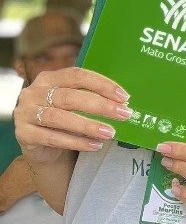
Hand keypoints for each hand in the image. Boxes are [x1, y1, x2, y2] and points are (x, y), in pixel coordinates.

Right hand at [13, 68, 130, 164]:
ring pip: (59, 118)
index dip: (101, 84)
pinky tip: (95, 145)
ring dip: (88, 125)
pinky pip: (52, 138)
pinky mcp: (23, 134)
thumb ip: (91, 98)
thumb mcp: (75, 105)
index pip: (76, 75)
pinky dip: (76, 142)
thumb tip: (123, 103)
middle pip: (69, 97)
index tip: (124, 97)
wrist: (43, 147)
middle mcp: (33, 93)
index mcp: (48, 79)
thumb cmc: (64, 121)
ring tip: (110, 133)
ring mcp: (24, 113)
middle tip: (124, 114)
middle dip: (100, 106)